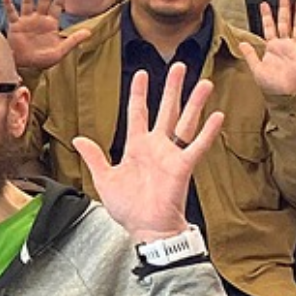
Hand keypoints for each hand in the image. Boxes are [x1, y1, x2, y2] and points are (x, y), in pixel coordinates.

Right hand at [2, 0, 91, 69]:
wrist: (26, 66)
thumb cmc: (43, 59)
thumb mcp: (61, 51)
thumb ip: (73, 40)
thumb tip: (89, 32)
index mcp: (50, 23)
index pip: (57, 6)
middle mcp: (39, 19)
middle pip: (43, 0)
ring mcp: (26, 21)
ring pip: (27, 2)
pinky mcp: (15, 26)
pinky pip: (11, 13)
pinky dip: (8, 4)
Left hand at [73, 63, 224, 242]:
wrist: (146, 229)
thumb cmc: (129, 209)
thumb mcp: (104, 179)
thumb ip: (94, 157)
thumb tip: (78, 139)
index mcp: (137, 147)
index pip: (138, 113)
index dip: (140, 94)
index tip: (142, 74)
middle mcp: (156, 147)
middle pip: (166, 110)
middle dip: (172, 88)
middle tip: (180, 66)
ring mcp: (171, 155)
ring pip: (185, 122)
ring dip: (194, 103)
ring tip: (204, 83)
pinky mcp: (182, 167)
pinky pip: (197, 146)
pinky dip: (208, 132)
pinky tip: (217, 115)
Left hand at [235, 0, 295, 96]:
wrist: (285, 96)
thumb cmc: (272, 86)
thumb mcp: (256, 68)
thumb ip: (250, 54)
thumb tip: (241, 43)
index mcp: (272, 47)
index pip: (268, 27)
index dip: (266, 16)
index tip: (264, 4)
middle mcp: (284, 45)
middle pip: (284, 22)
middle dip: (284, 9)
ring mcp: (295, 49)